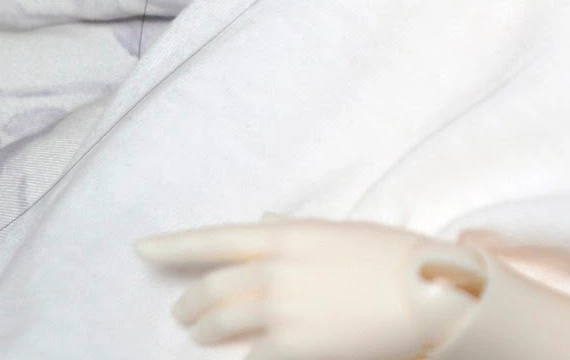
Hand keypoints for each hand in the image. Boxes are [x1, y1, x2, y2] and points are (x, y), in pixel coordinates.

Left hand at [135, 217, 485, 358]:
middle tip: (183, 313)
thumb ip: (295, 233)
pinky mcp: (292, 347)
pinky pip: (253, 357)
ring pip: (220, 326)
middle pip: (211, 289)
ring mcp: (280, 311)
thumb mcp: (340, 234)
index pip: (213, 239)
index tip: (141, 249)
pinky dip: (245, 357)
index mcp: (286, 236)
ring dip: (205, 332)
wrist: (429, 293)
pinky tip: (246, 355)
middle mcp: (275, 270)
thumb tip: (265, 223)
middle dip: (190, 303)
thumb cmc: (394, 260)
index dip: (172, 244)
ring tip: (199, 336)